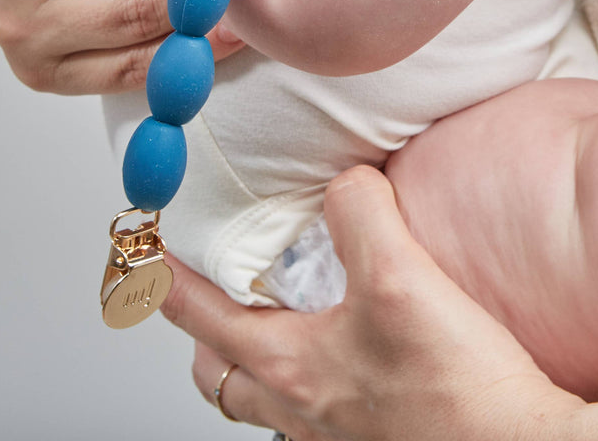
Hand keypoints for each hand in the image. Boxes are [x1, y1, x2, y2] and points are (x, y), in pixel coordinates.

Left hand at [162, 166, 597, 440]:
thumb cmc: (455, 392)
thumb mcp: (398, 276)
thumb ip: (360, 213)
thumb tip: (347, 181)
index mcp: (288, 366)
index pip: (198, 315)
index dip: (163, 276)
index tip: (142, 248)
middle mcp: (300, 408)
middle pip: (219, 371)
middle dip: (204, 328)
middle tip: (211, 286)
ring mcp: (336, 432)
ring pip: (266, 394)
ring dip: (256, 353)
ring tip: (282, 310)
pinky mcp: (378, 436)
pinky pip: (317, 406)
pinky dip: (313, 371)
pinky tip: (354, 345)